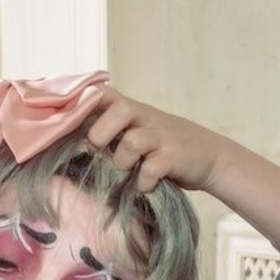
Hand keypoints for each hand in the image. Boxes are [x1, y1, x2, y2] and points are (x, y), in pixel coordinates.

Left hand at [86, 85, 279, 252]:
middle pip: (119, 110)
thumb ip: (112, 128)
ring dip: (123, 161)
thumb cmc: (164, 146)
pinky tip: (146, 185)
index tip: (69, 123)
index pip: (103, 93)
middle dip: (101, 132)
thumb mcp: (139, 129)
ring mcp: (162, 137)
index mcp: (133, 110)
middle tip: (99, 150)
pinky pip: (151, 169)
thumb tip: (72, 139)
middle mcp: (146, 119)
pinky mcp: (174, 158)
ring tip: (128, 171)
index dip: (83, 103)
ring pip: (132, 141)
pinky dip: (144, 182)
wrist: (210, 156)